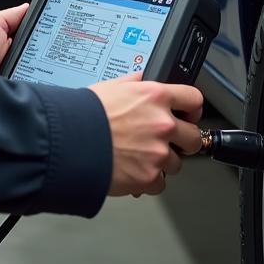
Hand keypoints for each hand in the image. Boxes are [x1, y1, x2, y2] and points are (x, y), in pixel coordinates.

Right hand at [88, 72, 204, 196]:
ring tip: (141, 157)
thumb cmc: (85, 113)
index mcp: (156, 97)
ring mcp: (158, 152)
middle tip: (169, 142)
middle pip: (194, 137)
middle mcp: (162, 124)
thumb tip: (143, 79)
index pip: (194, 99)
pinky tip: (134, 171)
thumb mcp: (113, 85)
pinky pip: (160, 183)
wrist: (70, 140)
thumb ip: (136, 83)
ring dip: (162, 162)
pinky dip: (148, 180)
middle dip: (184, 141)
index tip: (188, 115)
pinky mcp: (148, 177)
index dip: (192, 109)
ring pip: (176, 163)